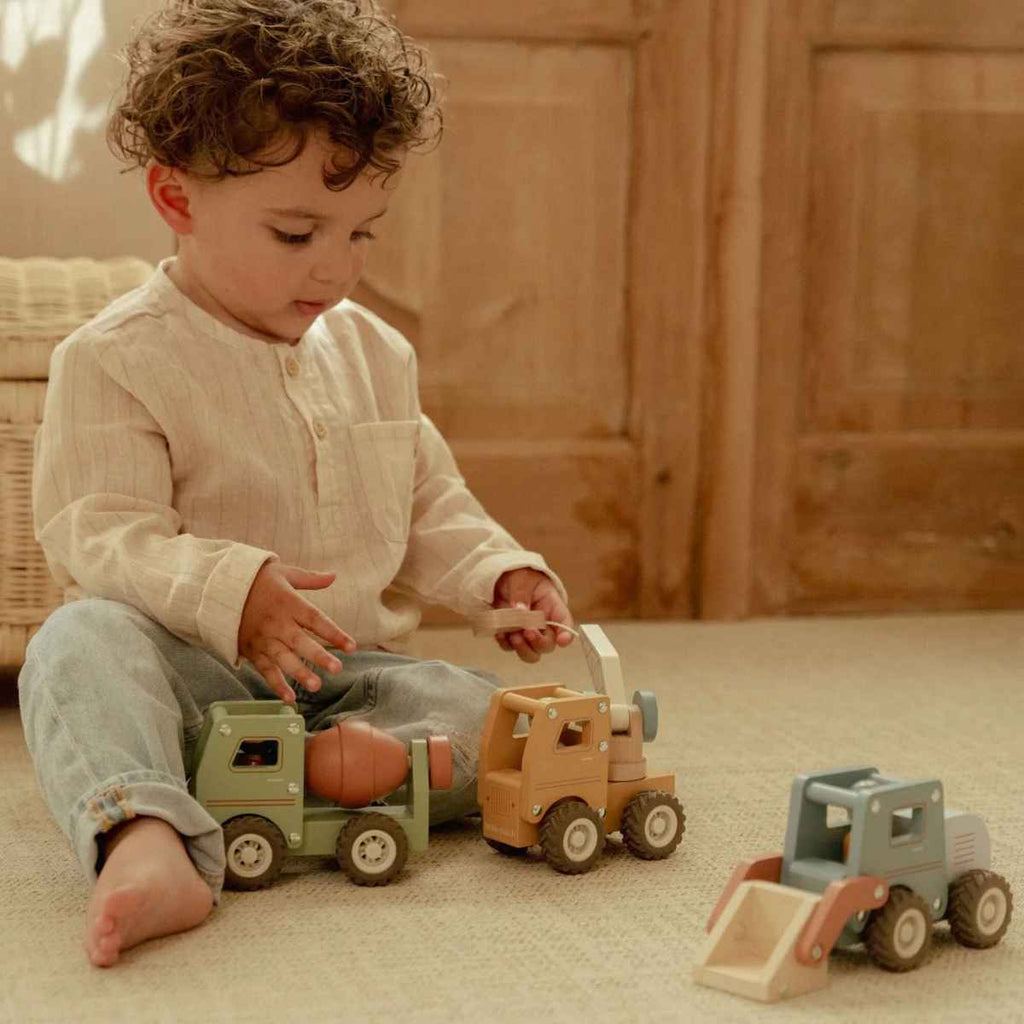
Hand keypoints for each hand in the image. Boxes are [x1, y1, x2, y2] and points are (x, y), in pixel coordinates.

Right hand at [238, 561, 355, 702]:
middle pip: (300, 642)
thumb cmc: (255, 580)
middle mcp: (276, 623)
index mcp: (288, 603)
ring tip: (316, 686)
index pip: (316, 619)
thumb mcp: (283, 573)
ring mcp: (263, 638)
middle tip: (337, 669)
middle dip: (318, 656)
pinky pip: (264, 669)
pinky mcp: (251, 650)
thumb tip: (334, 575)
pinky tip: (290, 698)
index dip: (334, 633)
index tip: (352, 646)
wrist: (217, 587)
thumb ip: (310, 579)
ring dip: (299, 673)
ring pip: (282, 659)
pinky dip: (276, 684)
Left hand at [492, 568, 574, 663]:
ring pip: (531, 653)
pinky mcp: (511, 635)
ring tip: (512, 635)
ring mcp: (527, 632)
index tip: (562, 640)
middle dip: (538, 642)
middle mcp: (543, 624)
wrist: (501, 577)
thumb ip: (521, 595)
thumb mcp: (522, 579)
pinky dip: (505, 643)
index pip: (565, 624)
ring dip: (522, 648)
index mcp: (552, 607)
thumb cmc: (520, 575)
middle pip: (548, 645)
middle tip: (527, 632)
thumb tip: (520, 610)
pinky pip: (510, 647)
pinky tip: (500, 631)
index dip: (566, 635)